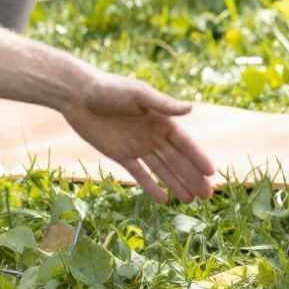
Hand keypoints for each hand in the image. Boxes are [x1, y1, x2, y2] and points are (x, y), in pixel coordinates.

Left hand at [63, 73, 216, 203]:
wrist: (77, 95)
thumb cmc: (109, 89)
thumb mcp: (137, 94)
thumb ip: (163, 104)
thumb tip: (191, 108)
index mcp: (160, 119)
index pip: (184, 143)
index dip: (197, 157)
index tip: (211, 173)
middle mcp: (152, 134)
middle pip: (176, 159)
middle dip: (192, 176)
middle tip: (208, 195)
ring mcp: (137, 146)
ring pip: (161, 169)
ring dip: (176, 183)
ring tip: (192, 200)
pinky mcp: (120, 154)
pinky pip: (139, 173)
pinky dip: (151, 186)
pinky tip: (164, 199)